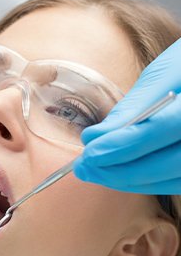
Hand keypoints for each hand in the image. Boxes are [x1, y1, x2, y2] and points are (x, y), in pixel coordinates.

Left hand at [73, 38, 180, 193]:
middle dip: (121, 171)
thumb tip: (93, 137)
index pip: (164, 127)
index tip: (89, 152)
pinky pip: (176, 182)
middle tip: (84, 167)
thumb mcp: (164, 73)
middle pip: (170, 163)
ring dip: (128, 181)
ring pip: (173, 180)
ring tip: (94, 172)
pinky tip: (117, 174)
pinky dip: (145, 182)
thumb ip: (133, 107)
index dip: (124, 145)